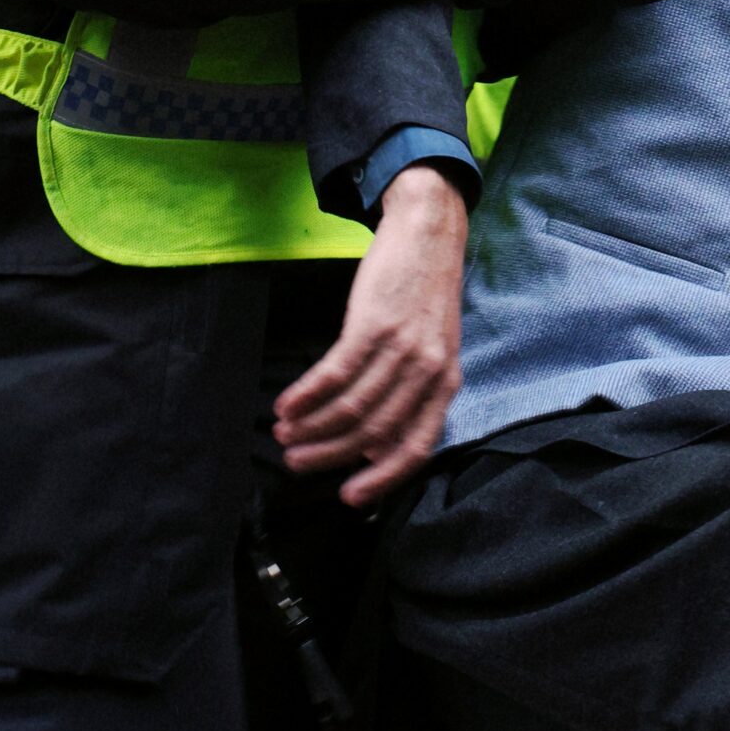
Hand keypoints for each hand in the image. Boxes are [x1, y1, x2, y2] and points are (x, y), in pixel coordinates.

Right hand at [272, 165, 465, 506]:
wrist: (428, 233)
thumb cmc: (424, 294)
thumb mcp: (433, 349)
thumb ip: (412, 395)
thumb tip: (376, 447)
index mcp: (446, 384)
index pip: (415, 447)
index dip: (381, 478)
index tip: (349, 497)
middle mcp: (428, 371)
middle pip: (374, 433)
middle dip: (330, 454)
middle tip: (297, 462)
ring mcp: (402, 348)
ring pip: (351, 407)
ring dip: (311, 427)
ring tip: (284, 434)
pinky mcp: (373, 324)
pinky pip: (334, 373)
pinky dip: (306, 394)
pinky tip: (286, 405)